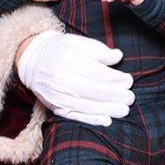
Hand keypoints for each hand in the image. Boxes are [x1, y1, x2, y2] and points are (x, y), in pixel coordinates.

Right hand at [17, 30, 134, 125]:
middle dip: (114, 95)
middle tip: (130, 97)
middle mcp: (61, 79)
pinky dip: (92, 119)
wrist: (33, 61)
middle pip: (92, 90)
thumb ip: (99, 50)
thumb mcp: (80, 43)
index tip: (129, 80)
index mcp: (68, 60)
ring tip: (124, 110)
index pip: (96, 72)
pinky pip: (75, 116)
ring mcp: (57, 95)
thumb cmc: (62, 50)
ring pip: (86, 105)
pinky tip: (107, 121)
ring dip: (107, 109)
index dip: (115, 78)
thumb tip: (118, 56)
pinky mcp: (55, 107)